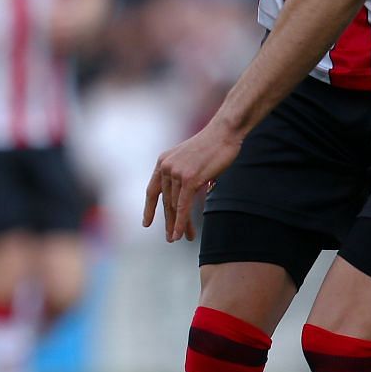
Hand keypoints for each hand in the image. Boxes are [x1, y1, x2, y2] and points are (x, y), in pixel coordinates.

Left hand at [142, 117, 244, 242]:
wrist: (224, 133)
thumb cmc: (212, 146)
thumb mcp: (189, 160)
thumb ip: (182, 175)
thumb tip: (184, 195)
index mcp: (162, 162)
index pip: (152, 190)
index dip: (149, 208)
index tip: (146, 223)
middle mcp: (165, 168)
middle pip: (165, 202)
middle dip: (168, 221)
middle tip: (170, 237)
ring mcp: (176, 173)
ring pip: (174, 206)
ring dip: (177, 225)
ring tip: (178, 238)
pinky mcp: (189, 179)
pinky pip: (182, 206)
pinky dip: (181, 222)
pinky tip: (180, 233)